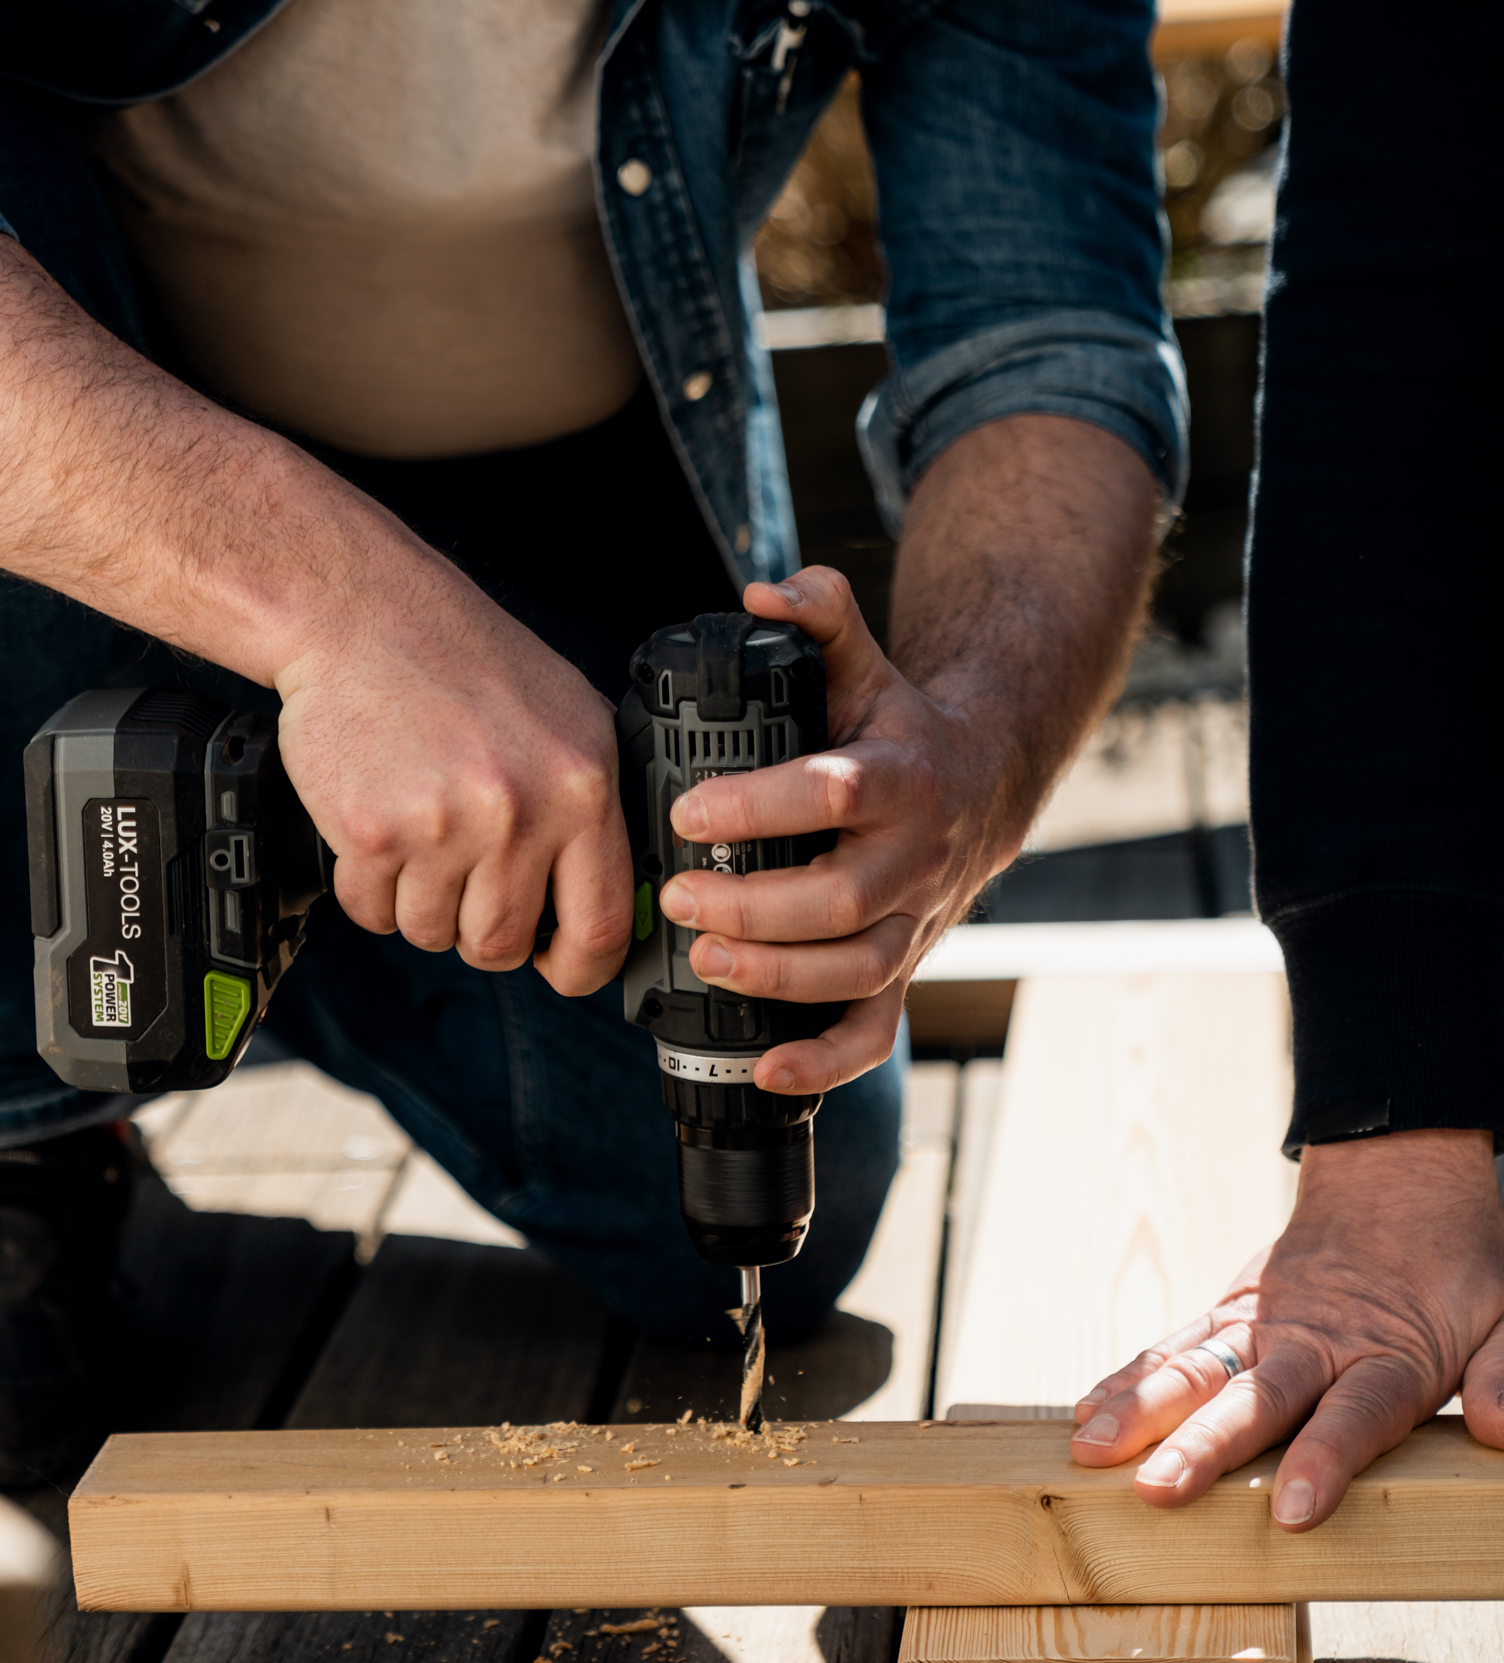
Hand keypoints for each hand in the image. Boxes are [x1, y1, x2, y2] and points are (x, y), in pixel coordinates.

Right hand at [273, 536, 632, 992]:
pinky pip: (372, 912)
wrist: (363, 614)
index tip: (563, 967)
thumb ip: (597, 805)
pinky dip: (372, 891)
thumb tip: (617, 896)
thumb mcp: (572, 716)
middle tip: (471, 887)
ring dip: (424, 907)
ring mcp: (441, 827)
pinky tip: (383, 834)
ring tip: (424, 838)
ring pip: (433, 933)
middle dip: (484, 934)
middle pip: (503, 944)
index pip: (602, 926)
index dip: (582, 968)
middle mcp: (517, 811)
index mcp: (581, 785)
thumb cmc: (467, 660)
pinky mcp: (371, 834)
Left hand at [654, 566, 1023, 1092]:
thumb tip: (763, 593)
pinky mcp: (902, 968)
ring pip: (853, 969)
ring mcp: (911, 921)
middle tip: (681, 896)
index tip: (689, 808)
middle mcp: (913, 858)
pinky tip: (767, 1070)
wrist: (981, 788)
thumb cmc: (898, 729)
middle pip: (839, 901)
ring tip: (706, 960)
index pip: (833, 793)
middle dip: (754, 906)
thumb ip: (818, 612)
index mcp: (899, 779)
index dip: (760, 806)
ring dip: (777, 977)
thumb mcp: (862, 663)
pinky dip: (823, 1062)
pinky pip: (873, 1030)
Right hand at [1068, 1127, 1503, 1528]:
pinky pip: (1176, 1345)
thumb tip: (1500, 1429)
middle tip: (1157, 1490)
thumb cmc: (1457, 1266)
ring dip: (1143, 1408)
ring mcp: (1264, 1323)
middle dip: (1203, 1446)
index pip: (1355, 1415)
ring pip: (1198, 1367)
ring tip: (1092, 1448)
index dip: (1325, 1460)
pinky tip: (1088, 1411)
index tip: (1293, 1512)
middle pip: (1256, 1399)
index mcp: (1387, 1353)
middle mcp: (1315, 1341)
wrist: (1400, 1179)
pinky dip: (1132, 1376)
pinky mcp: (1231, 1311)